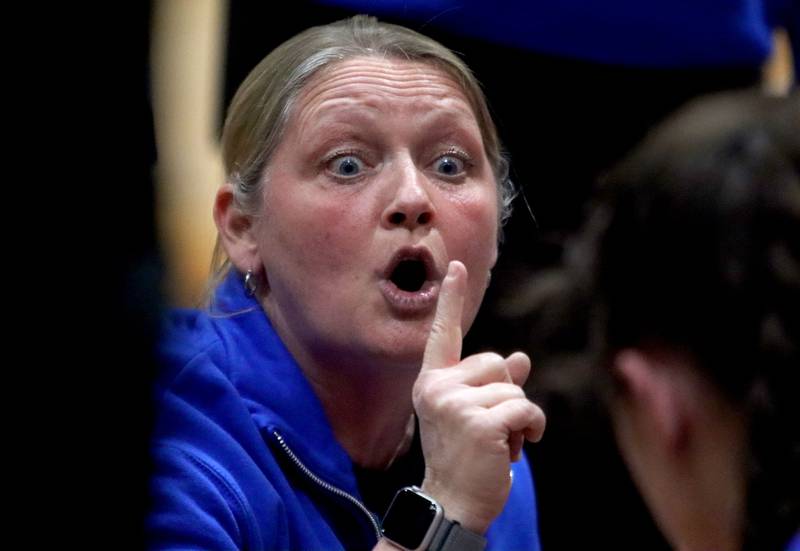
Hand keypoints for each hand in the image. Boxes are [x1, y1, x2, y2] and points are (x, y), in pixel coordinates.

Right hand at [413, 261, 545, 533]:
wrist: (454, 501)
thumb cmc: (465, 457)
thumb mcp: (475, 414)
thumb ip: (495, 384)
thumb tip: (521, 358)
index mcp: (432, 382)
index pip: (442, 335)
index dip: (451, 300)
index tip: (456, 266)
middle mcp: (437, 387)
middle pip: (496, 362)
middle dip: (506, 393)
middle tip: (491, 429)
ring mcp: (455, 403)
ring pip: (514, 388)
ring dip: (520, 418)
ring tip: (500, 444)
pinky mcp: (479, 422)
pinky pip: (526, 408)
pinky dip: (532, 428)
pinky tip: (517, 448)